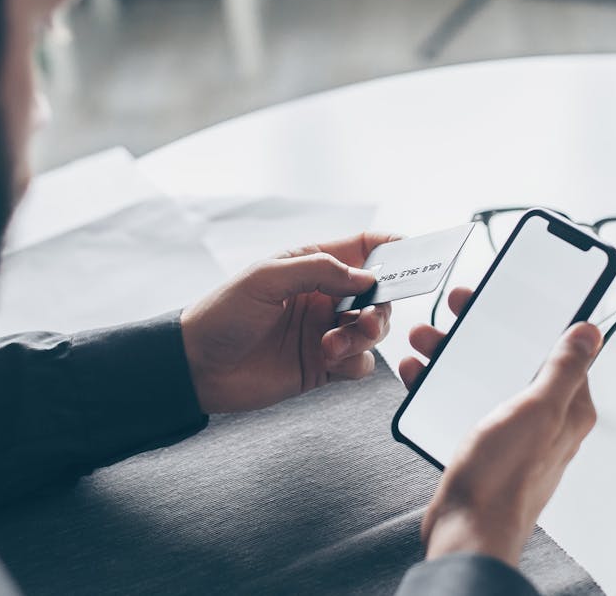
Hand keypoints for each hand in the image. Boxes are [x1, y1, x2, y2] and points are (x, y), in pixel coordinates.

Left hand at [181, 232, 400, 412]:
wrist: (197, 366)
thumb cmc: (223, 313)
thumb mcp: (266, 278)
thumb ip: (319, 270)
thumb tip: (368, 276)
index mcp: (312, 266)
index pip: (363, 248)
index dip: (392, 247)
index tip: (417, 253)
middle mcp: (324, 297)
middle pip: (379, 295)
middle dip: (381, 307)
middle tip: (366, 320)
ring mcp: (326, 332)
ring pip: (373, 330)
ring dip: (364, 337)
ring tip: (334, 345)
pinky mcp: (323, 366)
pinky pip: (361, 363)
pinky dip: (355, 362)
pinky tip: (329, 361)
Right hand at [401, 288, 601, 566]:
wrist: (467, 531)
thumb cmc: (504, 478)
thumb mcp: (539, 410)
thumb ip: (565, 369)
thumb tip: (591, 333)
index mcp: (566, 408)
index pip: (557, 349)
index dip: (531, 317)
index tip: (504, 294)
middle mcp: (542, 419)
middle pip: (513, 358)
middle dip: (481, 331)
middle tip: (456, 309)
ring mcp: (510, 433)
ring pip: (482, 377)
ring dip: (453, 354)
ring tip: (425, 339)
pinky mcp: (481, 446)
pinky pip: (461, 401)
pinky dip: (440, 384)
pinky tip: (419, 374)